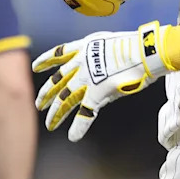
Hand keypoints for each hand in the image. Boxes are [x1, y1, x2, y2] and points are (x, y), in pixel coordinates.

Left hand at [32, 21, 169, 140]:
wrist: (144, 50)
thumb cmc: (134, 45)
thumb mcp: (108, 42)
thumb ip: (97, 54)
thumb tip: (95, 67)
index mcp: (84, 47)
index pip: (58, 54)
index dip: (45, 61)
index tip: (35, 67)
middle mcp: (81, 62)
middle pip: (57, 81)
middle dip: (47, 93)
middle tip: (38, 104)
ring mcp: (87, 78)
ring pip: (65, 98)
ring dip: (57, 113)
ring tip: (50, 124)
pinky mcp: (97, 93)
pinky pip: (85, 113)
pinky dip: (79, 126)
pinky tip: (73, 136)